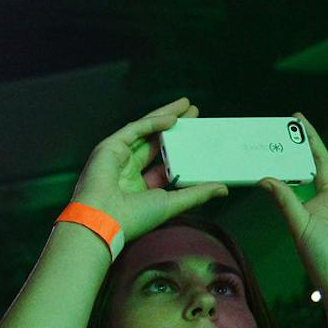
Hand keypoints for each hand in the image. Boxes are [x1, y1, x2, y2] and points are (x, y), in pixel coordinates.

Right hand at [67, 98, 227, 248]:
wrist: (104, 221)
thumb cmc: (133, 218)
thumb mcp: (172, 202)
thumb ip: (196, 193)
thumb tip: (223, 188)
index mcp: (139, 185)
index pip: (163, 161)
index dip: (180, 148)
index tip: (198, 137)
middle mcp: (127, 169)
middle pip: (155, 140)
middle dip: (176, 126)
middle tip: (195, 113)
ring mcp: (117, 156)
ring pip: (145, 130)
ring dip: (166, 116)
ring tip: (186, 106)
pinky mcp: (109, 147)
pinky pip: (135, 129)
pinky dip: (153, 122)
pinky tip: (172, 118)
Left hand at [261, 108, 327, 301]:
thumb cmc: (321, 258)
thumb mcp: (298, 226)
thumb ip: (285, 200)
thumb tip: (264, 178)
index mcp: (314, 201)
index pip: (302, 170)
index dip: (293, 152)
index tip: (282, 134)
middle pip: (321, 158)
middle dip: (313, 138)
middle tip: (300, 117)